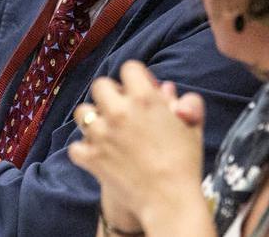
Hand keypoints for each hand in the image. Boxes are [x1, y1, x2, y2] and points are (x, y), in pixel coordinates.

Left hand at [67, 61, 210, 234]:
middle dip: (110, 94)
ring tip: (106, 130)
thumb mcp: (193, 127)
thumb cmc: (185, 163)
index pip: (129, 68)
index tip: (143, 91)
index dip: (137, 77)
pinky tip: (97, 155)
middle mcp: (118, 111)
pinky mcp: (91, 158)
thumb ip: (187, 103)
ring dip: (92, 119)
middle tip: (122, 110)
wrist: (170, 200)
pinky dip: (84, 151)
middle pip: (100, 85)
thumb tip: (169, 91)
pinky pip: (76, 147)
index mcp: (144, 98)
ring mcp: (101, 134)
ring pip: (82, 112)